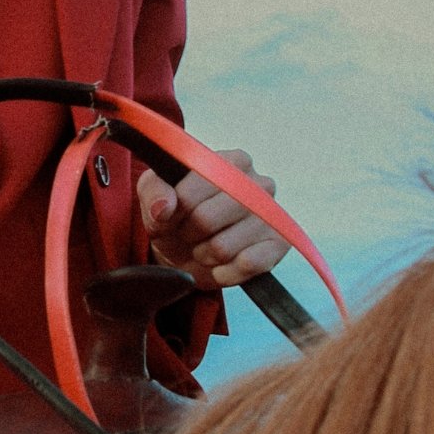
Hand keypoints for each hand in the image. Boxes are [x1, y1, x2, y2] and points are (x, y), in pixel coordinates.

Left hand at [136, 149, 288, 291]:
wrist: (192, 251)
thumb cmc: (177, 215)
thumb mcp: (155, 195)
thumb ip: (154, 192)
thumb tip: (164, 207)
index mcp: (231, 161)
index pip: (192, 189)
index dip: (174, 210)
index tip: (173, 213)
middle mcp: (258, 183)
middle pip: (206, 219)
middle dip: (188, 233)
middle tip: (189, 233)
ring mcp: (273, 215)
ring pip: (222, 248)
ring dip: (204, 255)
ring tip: (204, 247)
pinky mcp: (279, 246)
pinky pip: (246, 266)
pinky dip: (225, 272)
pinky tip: (221, 264)